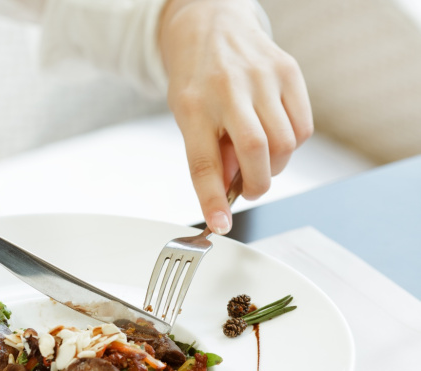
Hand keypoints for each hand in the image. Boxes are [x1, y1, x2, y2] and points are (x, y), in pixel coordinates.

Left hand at [158, 0, 312, 233]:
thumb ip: (207, 154)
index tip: (220, 225)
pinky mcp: (289, 71)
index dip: (212, 199)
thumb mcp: (187, 117)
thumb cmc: (197, 79)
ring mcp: (262, 77)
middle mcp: (227, 88)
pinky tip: (274, 135)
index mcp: (192, 105)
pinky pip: (303, 127)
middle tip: (249, 189)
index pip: (203, 162)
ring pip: (285, 144)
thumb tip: (228, 193)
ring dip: (274, 166)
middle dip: (256, 184)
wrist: (210, 26)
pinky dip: (292, 145)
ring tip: (258, 157)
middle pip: (255, 151)